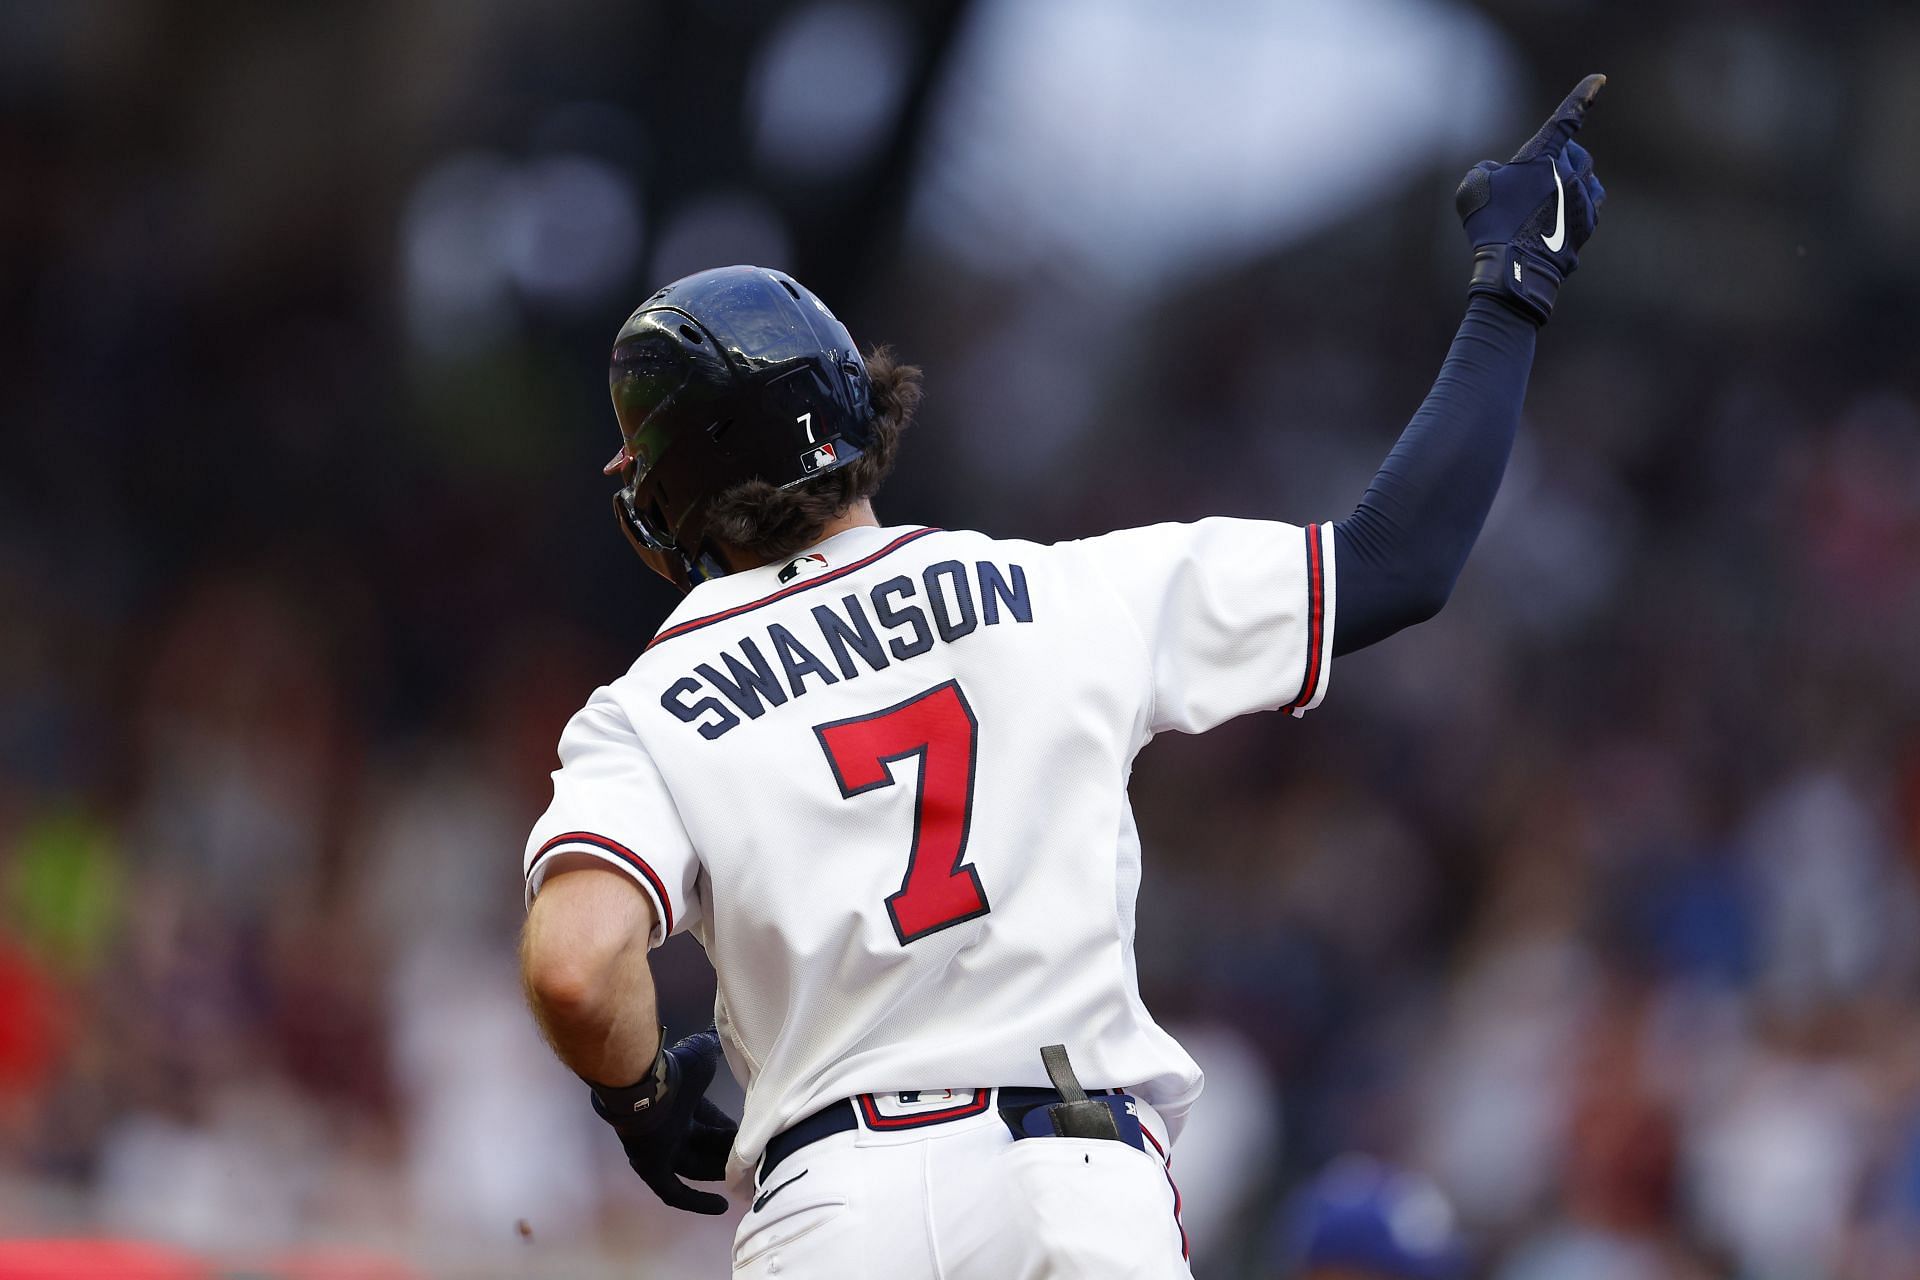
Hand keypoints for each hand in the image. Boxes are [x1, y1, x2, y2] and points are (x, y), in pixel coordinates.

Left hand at [589, 1026, 737, 1213]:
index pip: (712, 1124)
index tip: (754, 1136)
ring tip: (747, 1182)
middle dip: (729, 1155)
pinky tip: (720, 1206)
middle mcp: (672, 1130)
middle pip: (706, 1148)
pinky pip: (675, 1192)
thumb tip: (722, 1033)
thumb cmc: (674, 1071)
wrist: (642, 1086)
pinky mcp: (652, 1170)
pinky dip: (697, 1202)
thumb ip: (713, 1048)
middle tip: (756, 1161)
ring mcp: (660, 1152)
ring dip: (719, 1175)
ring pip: (696, 1170)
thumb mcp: (703, 1056)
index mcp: (683, 1106)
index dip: (731, 1131)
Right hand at [1455, 74, 1607, 323]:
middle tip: (1534, 179)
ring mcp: (1583, 199)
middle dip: (1559, 158)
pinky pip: (1589, 203)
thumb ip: (1489, 168)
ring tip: (1548, 198)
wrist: (1515, 270)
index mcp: (1543, 157)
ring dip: (1570, 180)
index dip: (1583, 96)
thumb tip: (1502, 171)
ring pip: (1585, 177)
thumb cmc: (1490, 226)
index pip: (1566, 119)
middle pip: (1574, 152)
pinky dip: (1575, 205)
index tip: (1600, 79)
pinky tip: (1558, 218)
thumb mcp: (1473, 187)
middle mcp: (1570, 173)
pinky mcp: (1588, 224)